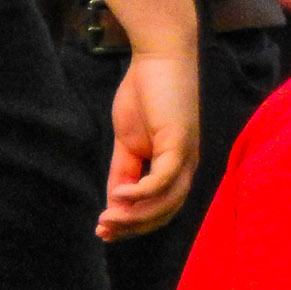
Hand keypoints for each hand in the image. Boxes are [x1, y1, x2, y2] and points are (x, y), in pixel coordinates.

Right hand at [98, 49, 198, 239]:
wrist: (158, 58)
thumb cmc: (145, 96)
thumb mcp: (128, 142)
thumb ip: (123, 171)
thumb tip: (115, 203)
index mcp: (175, 165)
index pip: (161, 208)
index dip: (134, 225)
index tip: (103, 231)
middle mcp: (186, 163)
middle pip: (167, 210)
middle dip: (134, 227)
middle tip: (104, 231)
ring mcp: (186, 152)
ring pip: (168, 200)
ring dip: (136, 216)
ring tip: (108, 219)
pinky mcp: (180, 139)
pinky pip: (165, 177)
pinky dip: (142, 192)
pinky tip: (119, 195)